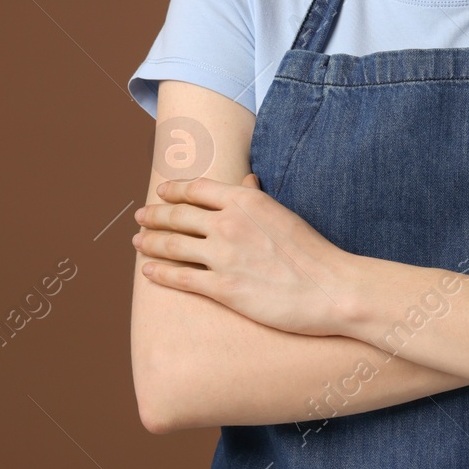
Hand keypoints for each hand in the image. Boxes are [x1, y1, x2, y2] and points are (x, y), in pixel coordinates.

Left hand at [133, 173, 356, 336]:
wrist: (330, 288)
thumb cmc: (312, 252)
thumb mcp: (284, 214)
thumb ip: (258, 198)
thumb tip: (246, 180)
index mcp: (247, 200)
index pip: (198, 188)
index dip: (174, 189)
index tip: (162, 192)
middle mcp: (230, 223)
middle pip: (178, 215)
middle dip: (154, 215)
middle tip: (140, 217)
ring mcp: (224, 256)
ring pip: (172, 245)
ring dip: (149, 242)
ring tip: (138, 242)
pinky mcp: (223, 288)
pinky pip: (180, 277)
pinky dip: (159, 272)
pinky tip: (148, 270)